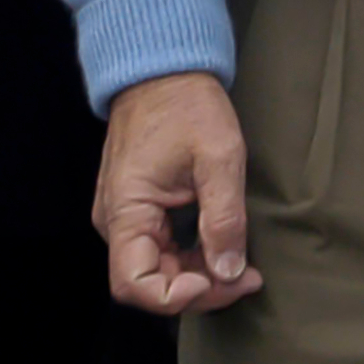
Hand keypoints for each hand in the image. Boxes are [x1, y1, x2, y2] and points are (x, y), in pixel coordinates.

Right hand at [95, 70, 262, 316]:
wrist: (164, 67)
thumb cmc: (187, 104)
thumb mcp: (218, 156)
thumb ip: (224, 218)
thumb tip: (229, 272)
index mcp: (125, 209)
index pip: (136, 285)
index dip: (179, 296)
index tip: (222, 278)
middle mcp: (115, 220)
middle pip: (149, 282)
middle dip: (200, 289)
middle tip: (247, 278)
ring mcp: (125, 215)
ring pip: (156, 269)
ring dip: (197, 276)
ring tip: (241, 267)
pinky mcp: (138, 207)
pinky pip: (159, 248)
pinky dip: (190, 258)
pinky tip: (221, 249)